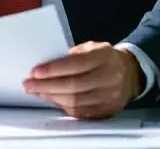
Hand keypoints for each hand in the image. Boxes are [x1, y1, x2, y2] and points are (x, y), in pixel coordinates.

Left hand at [23, 41, 142, 119]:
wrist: (129, 74)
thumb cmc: (104, 59)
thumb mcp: (91, 48)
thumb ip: (71, 55)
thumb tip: (45, 64)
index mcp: (105, 56)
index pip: (77, 63)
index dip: (54, 69)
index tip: (36, 71)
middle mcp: (111, 76)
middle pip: (74, 85)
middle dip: (47, 86)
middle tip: (30, 84)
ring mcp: (110, 96)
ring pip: (75, 101)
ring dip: (52, 97)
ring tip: (37, 91)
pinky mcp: (106, 111)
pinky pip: (80, 112)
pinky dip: (62, 106)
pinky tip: (52, 99)